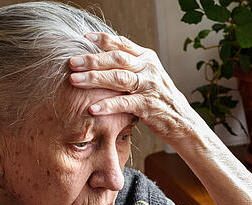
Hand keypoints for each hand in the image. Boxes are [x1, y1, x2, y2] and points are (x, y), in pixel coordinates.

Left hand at [67, 33, 203, 148]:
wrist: (180, 119)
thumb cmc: (158, 97)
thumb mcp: (147, 76)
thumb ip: (129, 66)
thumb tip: (99, 56)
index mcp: (147, 58)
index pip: (123, 44)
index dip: (103, 40)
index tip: (83, 37)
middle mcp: (149, 69)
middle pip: (117, 59)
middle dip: (92, 60)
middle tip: (71, 62)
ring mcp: (149, 87)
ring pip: (118, 78)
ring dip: (94, 79)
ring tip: (74, 81)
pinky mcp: (148, 106)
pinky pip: (124, 103)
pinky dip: (107, 105)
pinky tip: (92, 108)